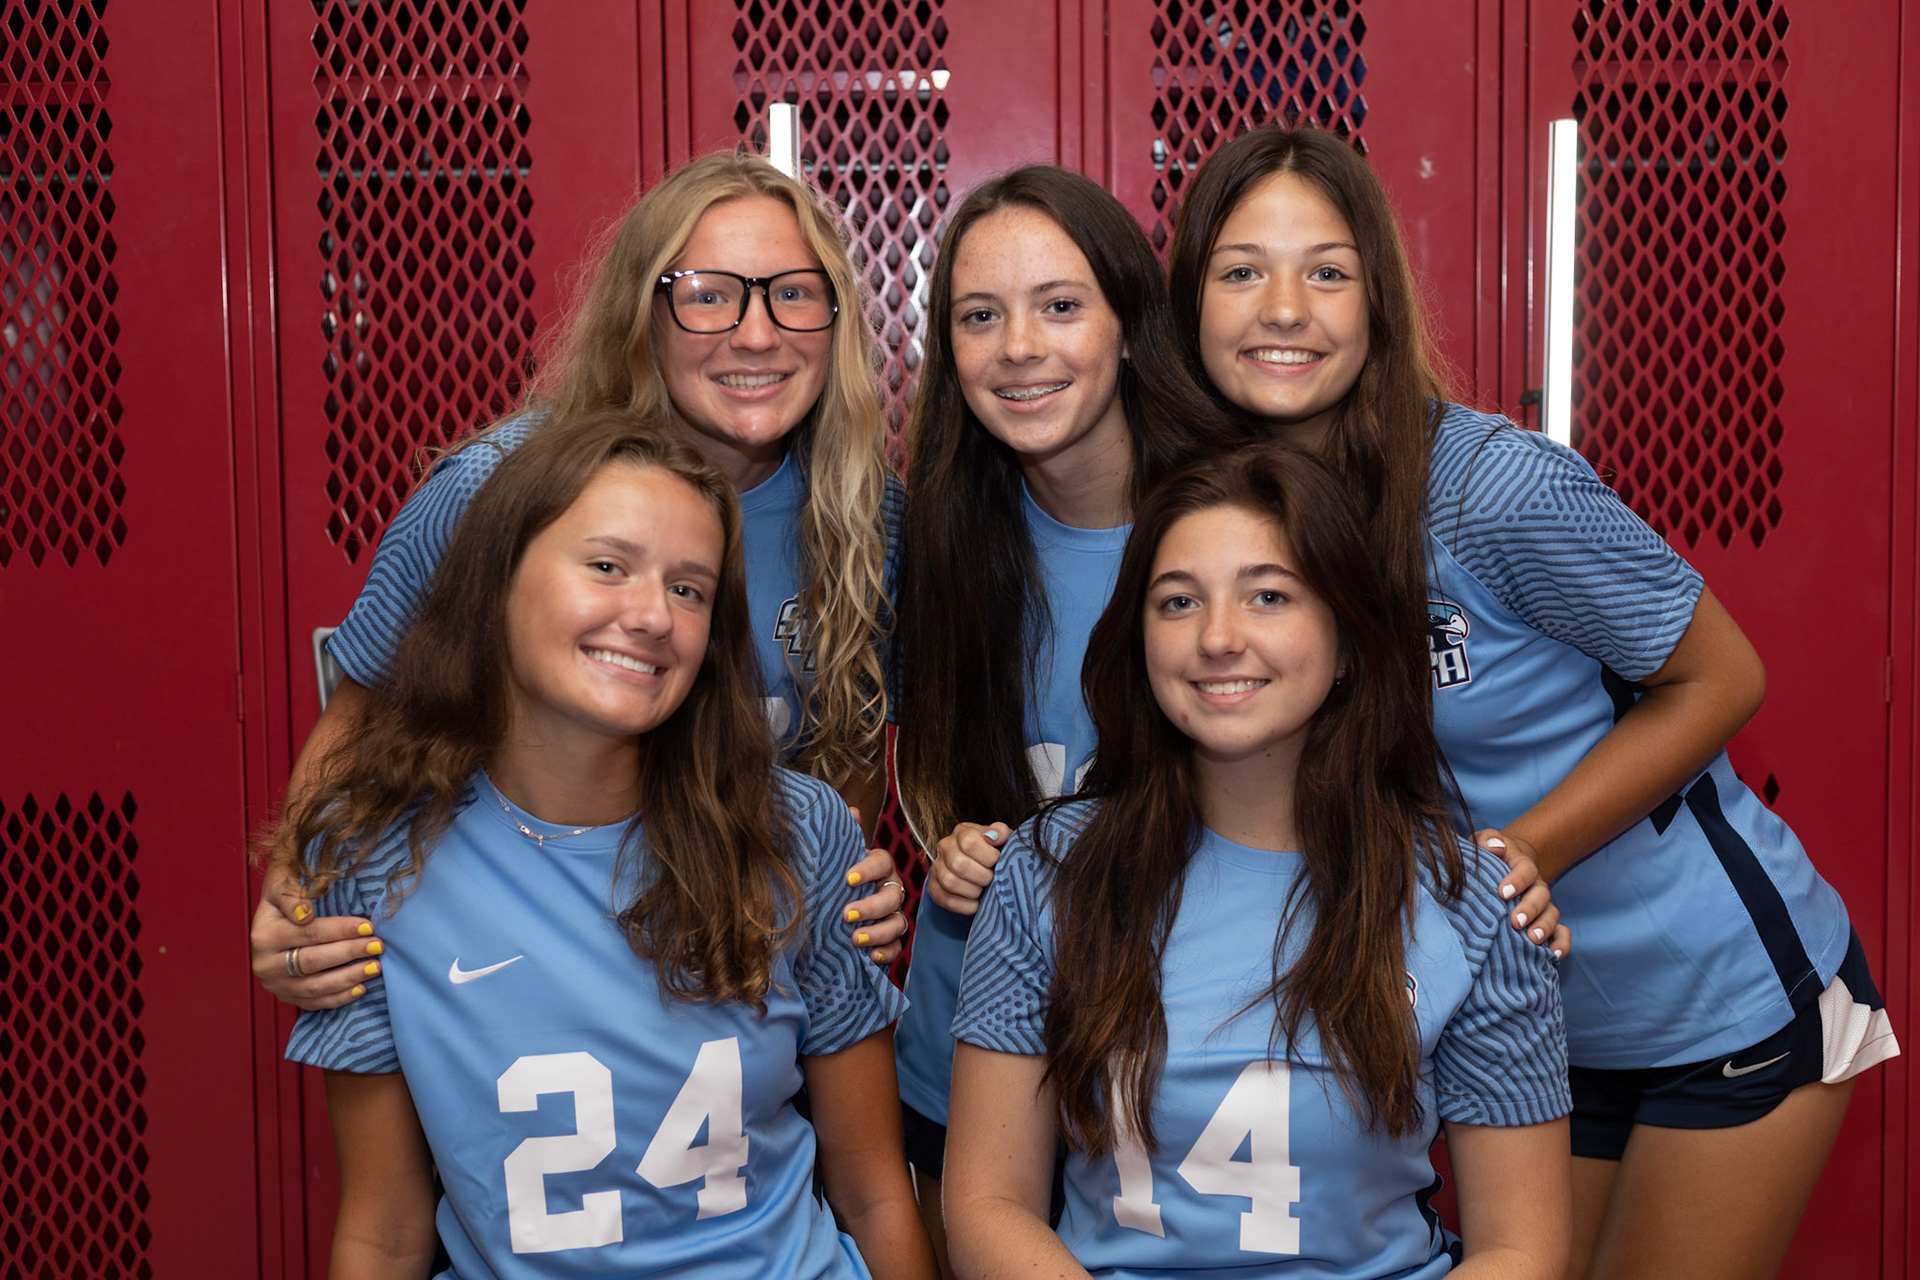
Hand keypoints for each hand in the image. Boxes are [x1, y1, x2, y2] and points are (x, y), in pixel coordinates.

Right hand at [250, 861, 383, 1009]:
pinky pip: (314, 1003)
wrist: (272, 918)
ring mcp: (275, 984)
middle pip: (313, 961)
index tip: (368, 926)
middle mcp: (265, 964)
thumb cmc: (286, 896)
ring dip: (348, 978)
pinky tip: (361, 987)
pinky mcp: (286, 997)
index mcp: (264, 935)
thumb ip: (291, 895)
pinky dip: (339, 998)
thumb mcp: (282, 885)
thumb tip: (304, 914)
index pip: (308, 934)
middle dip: (349, 953)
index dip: (340, 930)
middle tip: (378, 946)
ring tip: (375, 967)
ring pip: (315, 987)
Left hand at [843, 810, 907, 964]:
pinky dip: (886, 952)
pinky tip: (870, 957)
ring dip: (879, 932)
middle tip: (846, 915)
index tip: (848, 878)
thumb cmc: (839, 875)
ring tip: (855, 939)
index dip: (867, 870)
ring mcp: (893, 914)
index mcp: (878, 867)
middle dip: (871, 907)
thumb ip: (845, 836)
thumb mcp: (839, 855)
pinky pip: (898, 946)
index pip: (882, 862)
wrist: (835, 901)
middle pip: (892, 896)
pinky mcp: (890, 938)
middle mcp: (890, 889)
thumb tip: (851, 810)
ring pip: (897, 923)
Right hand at [926, 821, 1009, 915]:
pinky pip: (946, 900)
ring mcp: (937, 867)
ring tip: (983, 890)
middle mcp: (946, 847)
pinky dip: (965, 905)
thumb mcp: (1002, 839)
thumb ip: (1001, 832)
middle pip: (959, 865)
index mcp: (962, 832)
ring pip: (950, 882)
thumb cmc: (993, 853)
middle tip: (991, 879)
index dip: (988, 856)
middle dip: (982, 876)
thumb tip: (994, 836)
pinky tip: (976, 902)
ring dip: (973, 891)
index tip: (997, 861)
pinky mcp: (934, 888)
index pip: (970, 843)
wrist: (982, 868)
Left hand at [1477, 829, 1569, 959]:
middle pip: (1541, 894)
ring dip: (1544, 927)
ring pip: (1552, 914)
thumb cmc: (1489, 855)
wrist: (1504, 863)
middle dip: (1530, 908)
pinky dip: (1561, 943)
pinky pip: (1561, 932)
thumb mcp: (1483, 841)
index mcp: (1521, 864)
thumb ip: (1487, 840)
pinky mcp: (1545, 921)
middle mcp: (1536, 885)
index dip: (1517, 880)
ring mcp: (1542, 904)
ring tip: (1532, 939)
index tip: (1503, 892)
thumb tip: (1496, 847)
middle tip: (1516, 921)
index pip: (1525, 869)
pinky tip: (1553, 955)